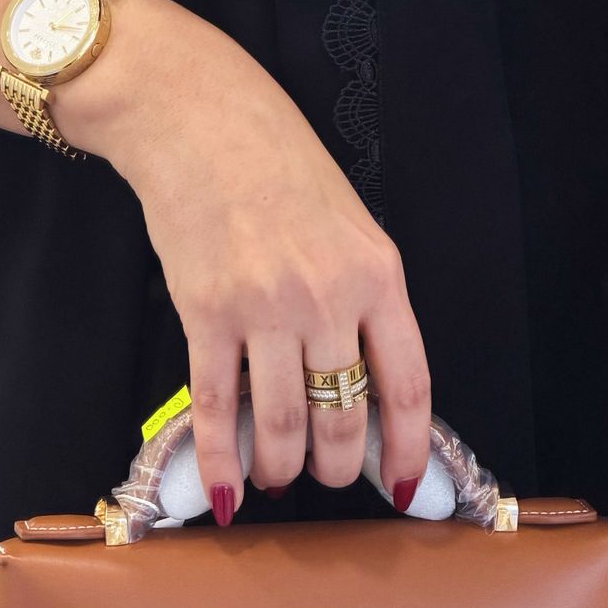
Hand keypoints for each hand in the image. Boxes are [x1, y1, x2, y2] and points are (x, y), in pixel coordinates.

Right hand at [67, 0, 430, 520]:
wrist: (200, 117)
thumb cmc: (280, 169)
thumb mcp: (351, 228)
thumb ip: (365, 302)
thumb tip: (363, 386)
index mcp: (377, 276)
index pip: (407, 385)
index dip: (405, 449)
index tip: (399, 485)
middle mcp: (327, 297)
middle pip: (342, 418)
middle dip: (333, 467)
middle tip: (320, 476)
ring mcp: (265, 307)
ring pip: (282, 424)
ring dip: (280, 469)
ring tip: (275, 478)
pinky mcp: (206, 313)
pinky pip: (217, 406)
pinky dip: (222, 459)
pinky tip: (227, 491)